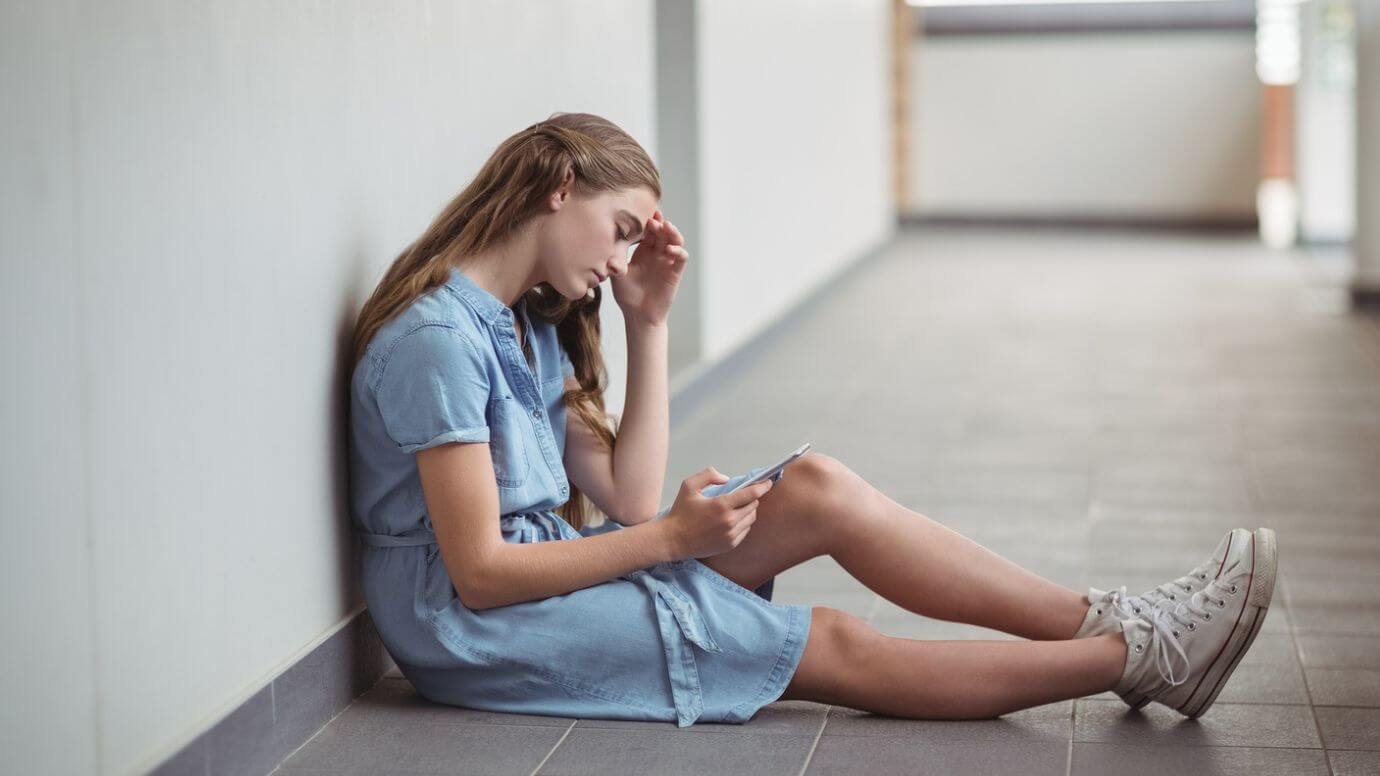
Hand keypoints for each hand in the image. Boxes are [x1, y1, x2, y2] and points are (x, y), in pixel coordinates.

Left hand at [610, 209, 688, 326]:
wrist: (639, 316)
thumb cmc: (627, 296)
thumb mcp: (618, 276)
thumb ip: (615, 263)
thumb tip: (607, 252)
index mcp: (642, 252)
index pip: (648, 231)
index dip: (648, 222)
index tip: (644, 215)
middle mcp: (656, 254)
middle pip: (663, 232)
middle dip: (660, 223)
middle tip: (654, 219)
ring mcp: (667, 262)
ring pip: (675, 241)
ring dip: (672, 232)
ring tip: (666, 227)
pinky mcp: (675, 272)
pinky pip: (681, 257)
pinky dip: (678, 251)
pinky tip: (669, 250)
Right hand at [658, 467, 773, 560]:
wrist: (673, 540)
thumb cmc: (680, 512)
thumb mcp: (689, 486)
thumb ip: (708, 475)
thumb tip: (726, 478)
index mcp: (721, 505)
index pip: (751, 494)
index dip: (762, 486)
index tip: (768, 482)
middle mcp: (729, 521)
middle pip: (753, 506)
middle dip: (752, 498)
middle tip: (745, 494)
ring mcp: (731, 535)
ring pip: (751, 518)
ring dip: (748, 510)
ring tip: (738, 506)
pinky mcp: (730, 545)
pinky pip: (745, 530)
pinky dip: (743, 523)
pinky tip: (733, 519)